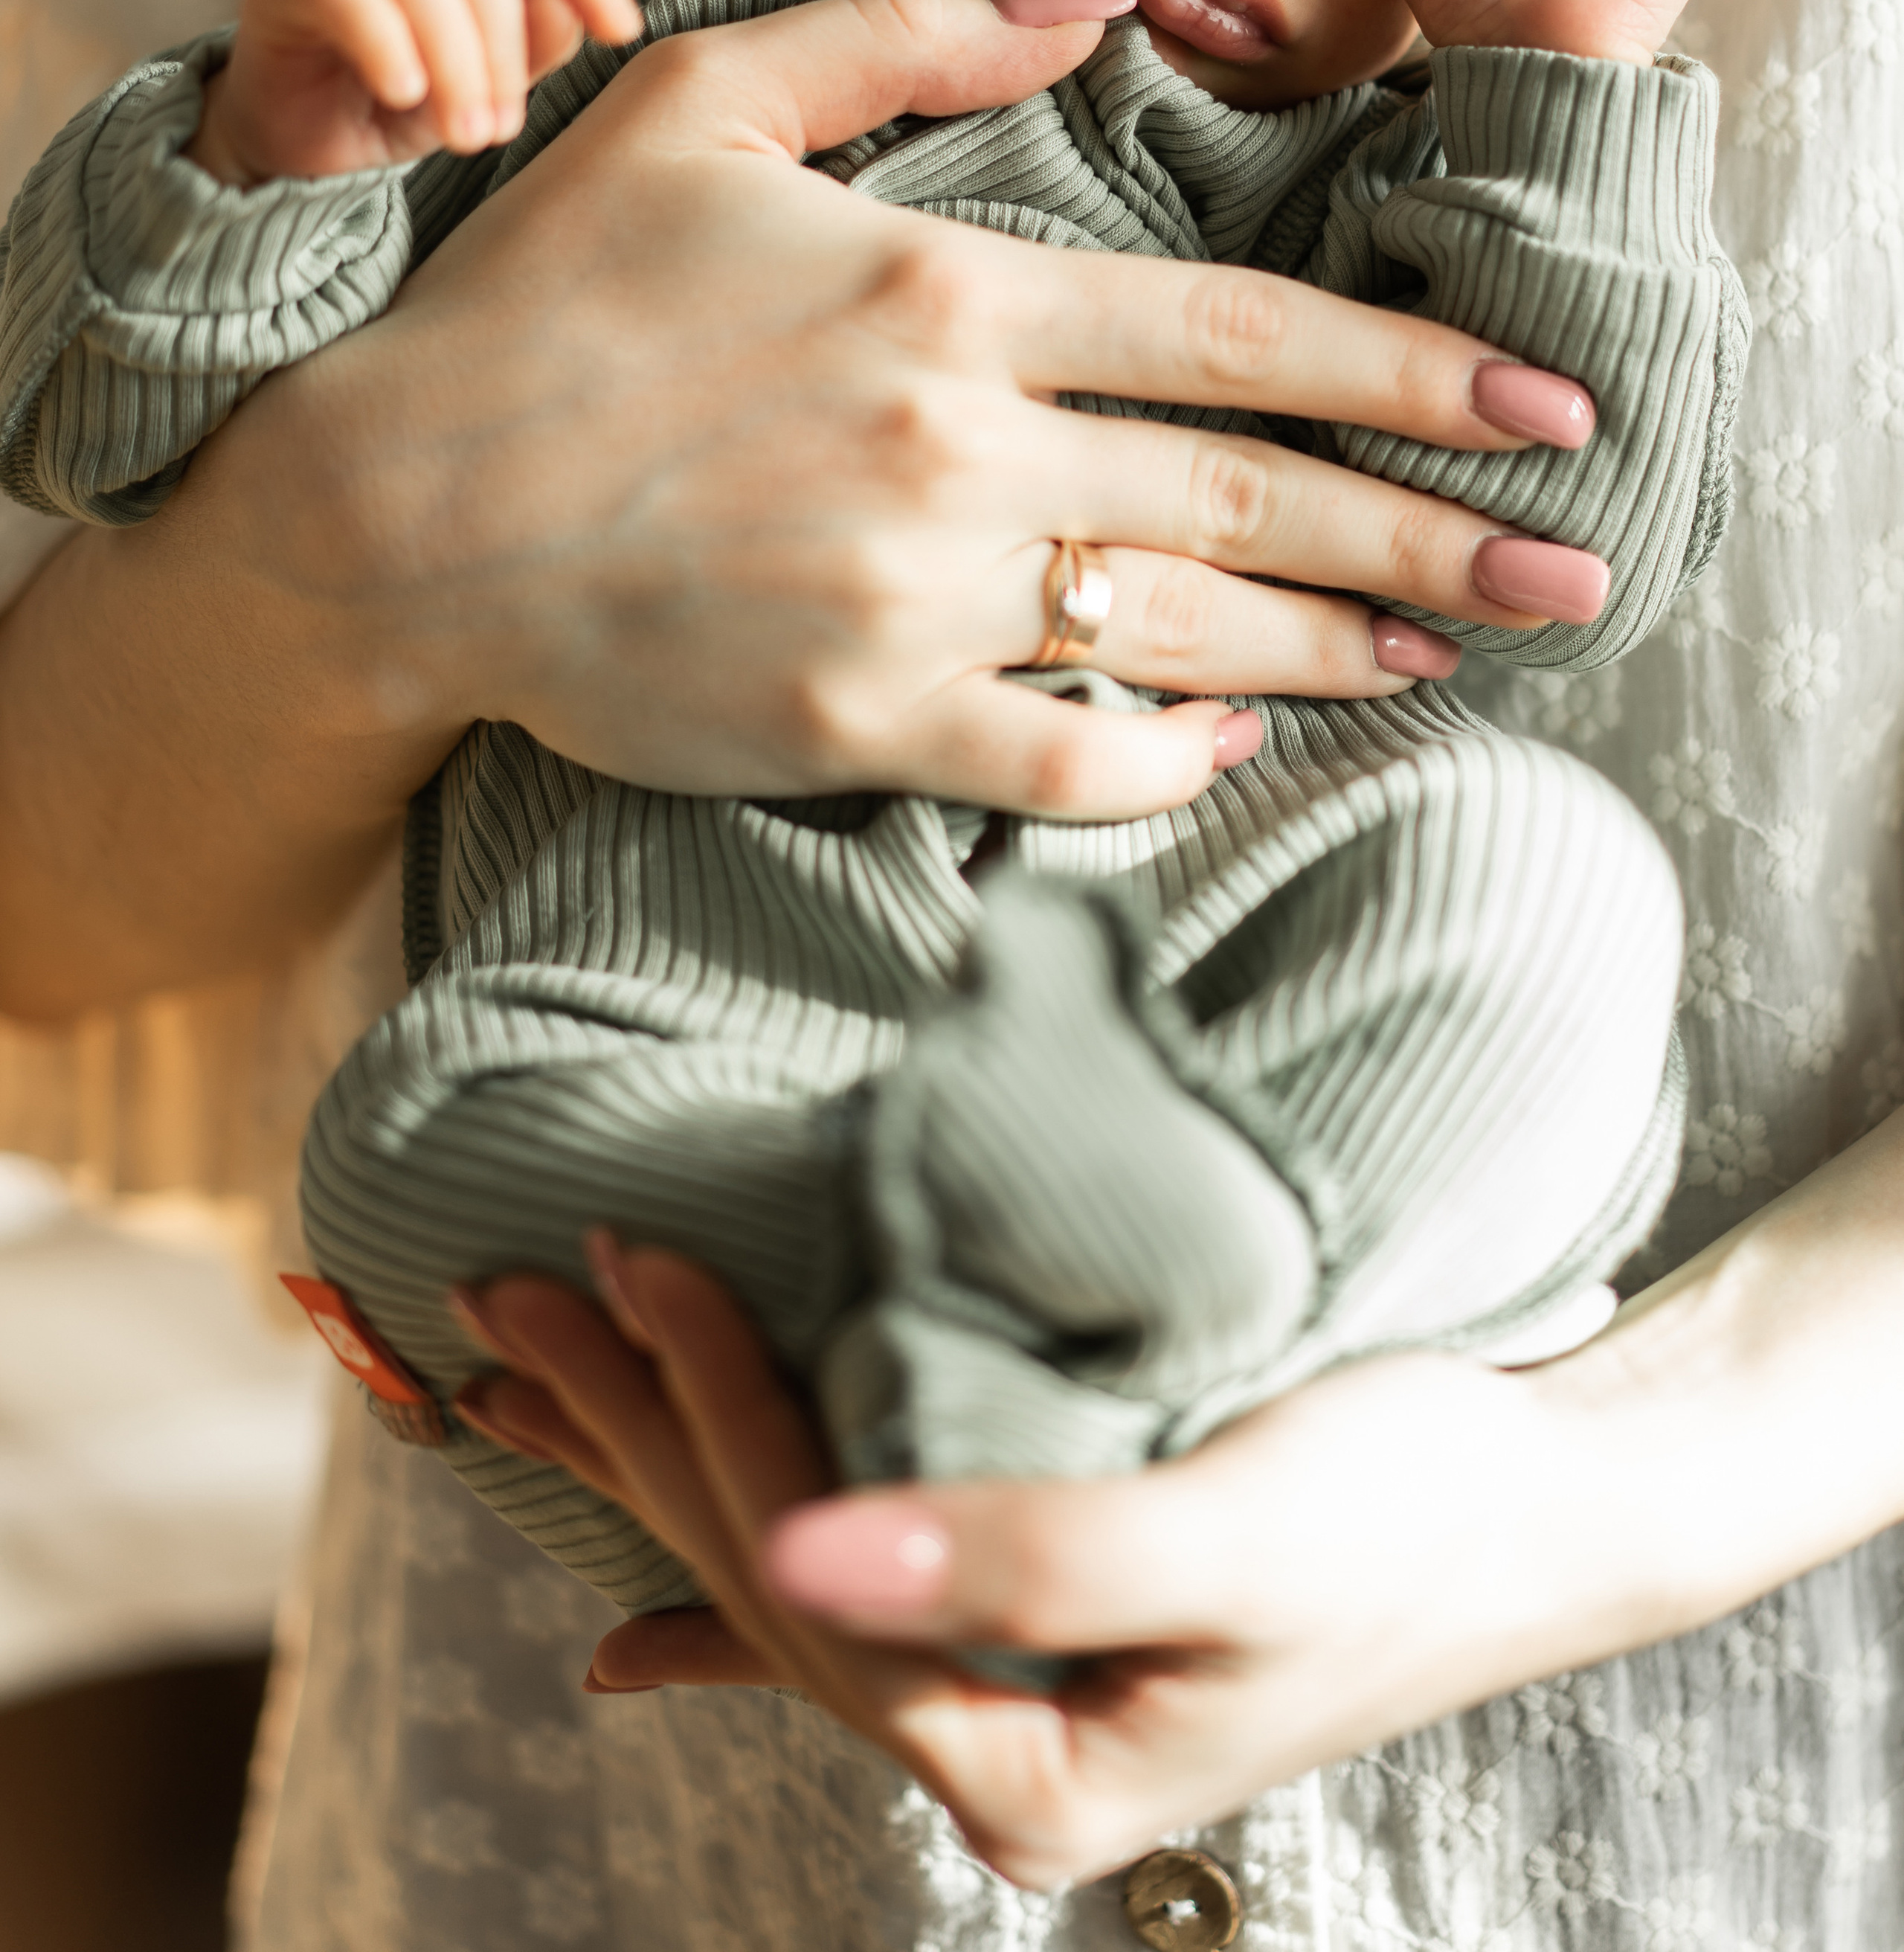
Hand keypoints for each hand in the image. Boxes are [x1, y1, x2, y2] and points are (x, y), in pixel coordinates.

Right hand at [187, 0, 640, 184]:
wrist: (293, 144)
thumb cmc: (391, 109)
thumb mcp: (475, 94)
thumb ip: (526, 55)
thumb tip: (573, 13)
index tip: (623, 31)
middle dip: (501, 53)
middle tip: (499, 132)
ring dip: (453, 61)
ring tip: (463, 133)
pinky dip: (384, 41)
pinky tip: (404, 92)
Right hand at [264, 0, 1608, 825]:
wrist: (396, 512)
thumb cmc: (549, 298)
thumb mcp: (707, 98)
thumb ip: (913, 30)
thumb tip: (1095, 11)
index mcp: (947, 289)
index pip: (1245, 333)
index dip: (1415, 370)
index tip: (1540, 407)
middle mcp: (957, 444)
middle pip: (1258, 489)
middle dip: (1437, 531)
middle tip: (1572, 568)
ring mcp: (912, 597)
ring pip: (1188, 627)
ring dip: (1339, 643)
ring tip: (1442, 652)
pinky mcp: (857, 722)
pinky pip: (1066, 759)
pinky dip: (1168, 757)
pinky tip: (1233, 737)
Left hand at [447, 1247, 1667, 1890]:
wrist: (1552, 1503)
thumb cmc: (1415, 1508)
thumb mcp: (1237, 1537)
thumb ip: (1029, 1564)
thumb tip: (794, 1564)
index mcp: (1037, 1770)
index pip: (812, 1587)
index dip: (708, 1418)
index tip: (634, 1264)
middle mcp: (1003, 1750)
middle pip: (769, 1582)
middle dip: (633, 1434)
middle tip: (508, 1297)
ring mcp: (1011, 1694)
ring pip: (788, 1575)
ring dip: (656, 1475)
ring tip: (524, 1394)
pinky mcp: (1036, 1621)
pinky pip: (852, 1609)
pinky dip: (732, 1607)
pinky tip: (636, 1634)